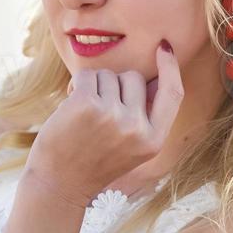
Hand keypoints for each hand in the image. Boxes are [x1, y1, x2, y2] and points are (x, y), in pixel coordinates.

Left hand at [27, 39, 183, 207]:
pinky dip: (76, 85)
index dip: (171, 67)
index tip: (164, 48)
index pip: (173, 94)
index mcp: (153, 140)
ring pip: (109, 75)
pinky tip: (70, 106)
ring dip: (93, 87)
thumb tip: (151, 76)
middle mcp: (137, 128)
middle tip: (99, 111)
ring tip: (83, 115)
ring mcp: (112, 116)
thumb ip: (145, 116)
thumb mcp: (131, 148)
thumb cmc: (91, 162)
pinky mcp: (87, 105)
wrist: (58, 185)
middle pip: (134, 78)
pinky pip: (87, 76)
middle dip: (115, 85)